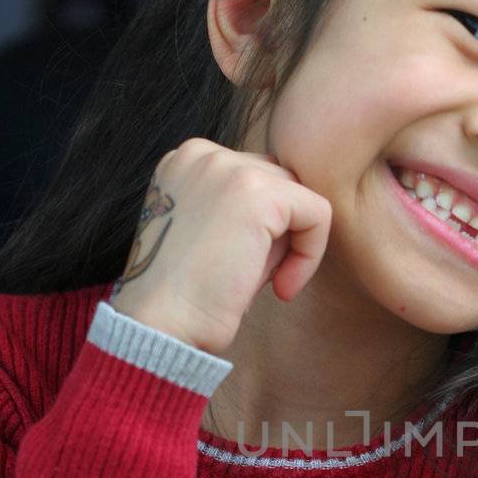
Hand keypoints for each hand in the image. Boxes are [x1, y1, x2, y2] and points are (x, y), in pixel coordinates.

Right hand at [110, 137, 332, 354]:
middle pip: (279, 181)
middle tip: (256, 278)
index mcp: (185, 160)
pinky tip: (281, 288)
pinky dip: (310, 255)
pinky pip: (317, 214)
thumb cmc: (185, 295)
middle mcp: (201, 153)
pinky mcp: (257, 192)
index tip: (246, 268)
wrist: (160, 324)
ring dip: (293, 245)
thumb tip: (301, 211)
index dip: (265, 228)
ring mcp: (228, 167)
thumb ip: (246, 212)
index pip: (254, 177)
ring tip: (266, 282)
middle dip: (280, 232)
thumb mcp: (213, 236)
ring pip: (300, 196)